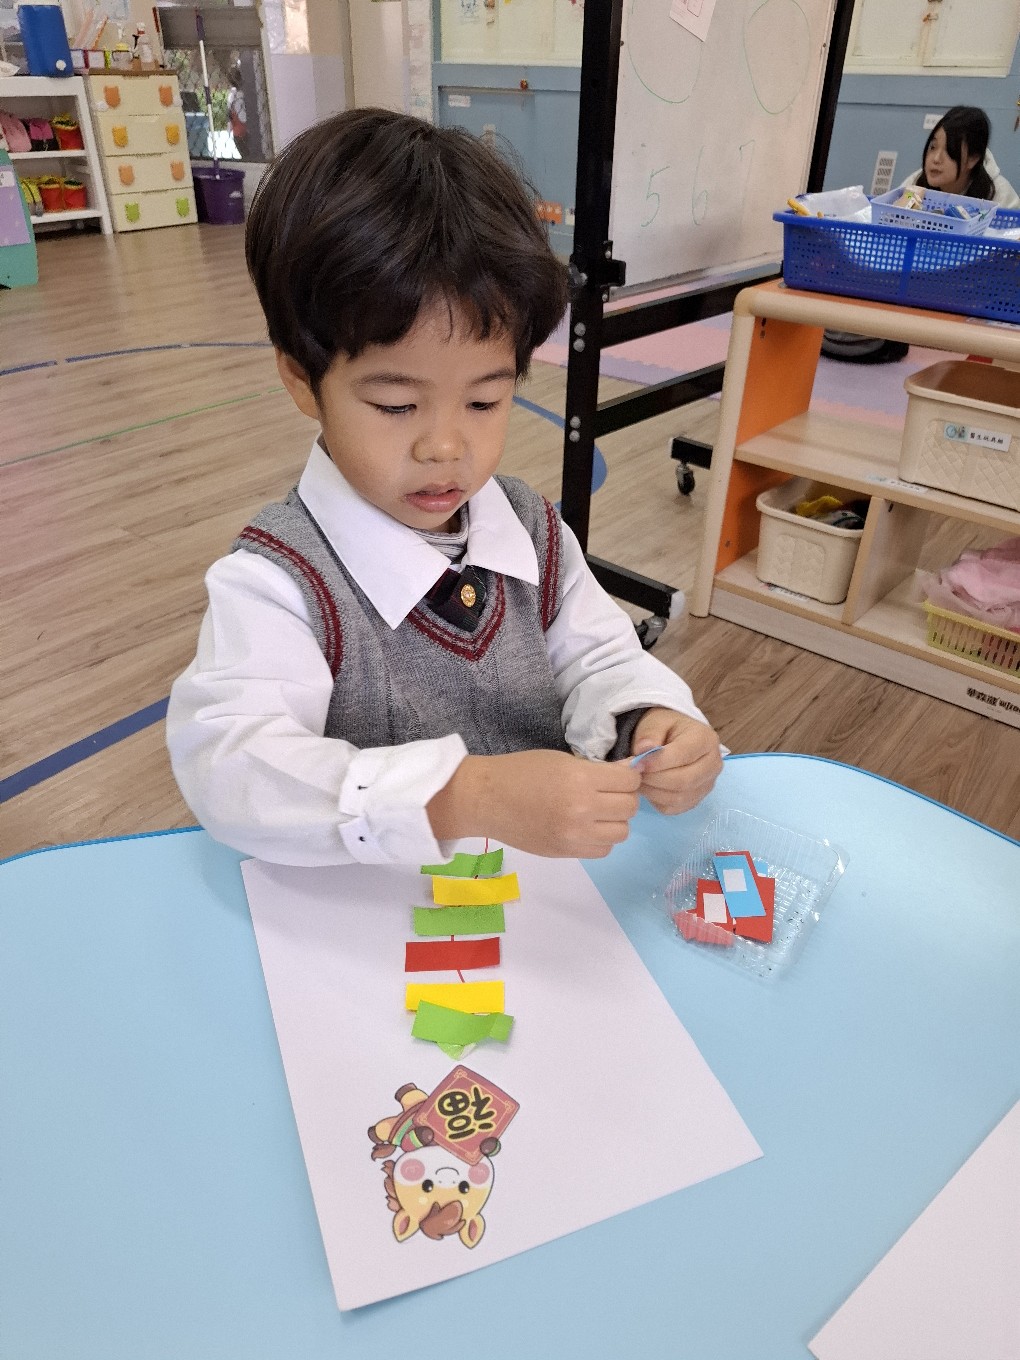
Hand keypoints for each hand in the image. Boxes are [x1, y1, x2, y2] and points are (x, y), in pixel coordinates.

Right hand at [427, 750, 641, 858]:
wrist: (486, 799)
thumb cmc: (521, 771)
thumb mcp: (562, 760)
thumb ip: (596, 770)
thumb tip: (630, 773)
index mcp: (580, 779)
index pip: (629, 781)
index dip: (628, 776)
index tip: (619, 775)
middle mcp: (582, 808)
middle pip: (630, 807)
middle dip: (624, 797)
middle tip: (608, 793)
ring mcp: (575, 834)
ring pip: (622, 832)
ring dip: (615, 820)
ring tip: (598, 812)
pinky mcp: (567, 852)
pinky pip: (603, 850)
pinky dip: (601, 839)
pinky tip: (587, 828)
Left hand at [629, 709, 722, 814]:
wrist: (674, 739)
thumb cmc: (666, 729)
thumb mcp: (656, 722)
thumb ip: (650, 734)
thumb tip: (643, 750)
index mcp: (706, 739)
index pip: (684, 755)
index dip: (658, 762)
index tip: (637, 763)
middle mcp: (713, 764)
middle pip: (684, 781)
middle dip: (654, 779)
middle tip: (634, 773)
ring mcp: (707, 785)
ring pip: (678, 798)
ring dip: (652, 791)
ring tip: (639, 778)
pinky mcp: (696, 800)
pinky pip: (674, 808)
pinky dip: (656, 800)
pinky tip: (648, 787)